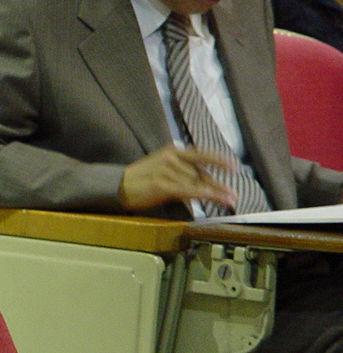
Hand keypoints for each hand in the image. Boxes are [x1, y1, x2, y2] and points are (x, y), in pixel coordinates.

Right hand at [117, 145, 237, 211]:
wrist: (117, 185)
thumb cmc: (139, 180)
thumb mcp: (161, 169)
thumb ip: (180, 172)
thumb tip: (202, 184)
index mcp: (172, 151)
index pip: (201, 154)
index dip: (219, 161)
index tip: (234, 167)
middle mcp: (171, 158)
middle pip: (201, 173)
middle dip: (219, 185)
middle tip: (233, 195)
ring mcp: (166, 170)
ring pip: (197, 183)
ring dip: (216, 193)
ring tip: (229, 201)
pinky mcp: (162, 184)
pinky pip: (189, 189)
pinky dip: (205, 194)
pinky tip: (215, 198)